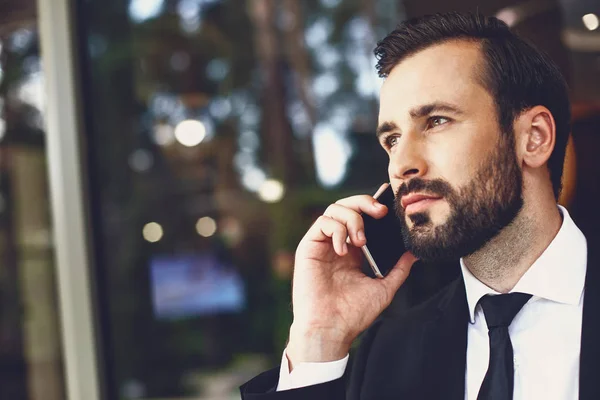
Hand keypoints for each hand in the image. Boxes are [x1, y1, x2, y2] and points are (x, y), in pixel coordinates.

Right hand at [286, 189, 417, 368]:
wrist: (331, 329)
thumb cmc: (353, 314)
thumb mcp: (383, 288)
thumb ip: (398, 270)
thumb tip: (414, 253)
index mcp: (353, 251)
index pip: (361, 217)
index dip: (373, 205)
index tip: (389, 203)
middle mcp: (337, 243)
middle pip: (347, 206)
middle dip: (365, 202)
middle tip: (381, 212)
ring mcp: (322, 244)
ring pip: (334, 210)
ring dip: (353, 219)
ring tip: (361, 241)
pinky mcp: (309, 247)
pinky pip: (322, 223)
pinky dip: (337, 230)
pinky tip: (344, 250)